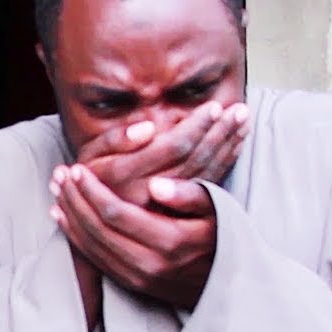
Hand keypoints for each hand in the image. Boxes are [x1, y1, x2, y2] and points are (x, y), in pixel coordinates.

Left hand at [50, 165, 216, 308]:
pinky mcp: (133, 286)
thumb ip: (190, 195)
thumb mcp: (218, 209)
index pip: (116, 213)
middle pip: (97, 230)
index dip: (92, 190)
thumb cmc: (225, 235)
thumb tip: (155, 185)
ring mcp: (139, 279)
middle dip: (75, 200)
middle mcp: (150, 264)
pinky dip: (76, 238)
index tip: (77, 169)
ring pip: (91, 246)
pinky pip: (95, 260)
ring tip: (57, 191)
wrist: (230, 283)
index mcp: (170, 241)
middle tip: (59, 175)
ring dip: (70, 217)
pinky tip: (64, 219)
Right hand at [77, 100, 248, 206]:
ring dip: (227, 146)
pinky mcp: (173, 216)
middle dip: (219, 132)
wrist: (92, 225)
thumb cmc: (88, 180)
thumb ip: (114, 139)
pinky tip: (235, 146)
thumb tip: (147, 126)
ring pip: (204, 173)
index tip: (214, 107)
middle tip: (240, 110)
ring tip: (243, 122)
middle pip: (194, 159)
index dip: (195, 126)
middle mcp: (146, 194)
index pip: (172, 147)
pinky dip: (223, 164)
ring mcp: (161, 208)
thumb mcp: (89, 155)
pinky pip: (206, 189)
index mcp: (124, 176)